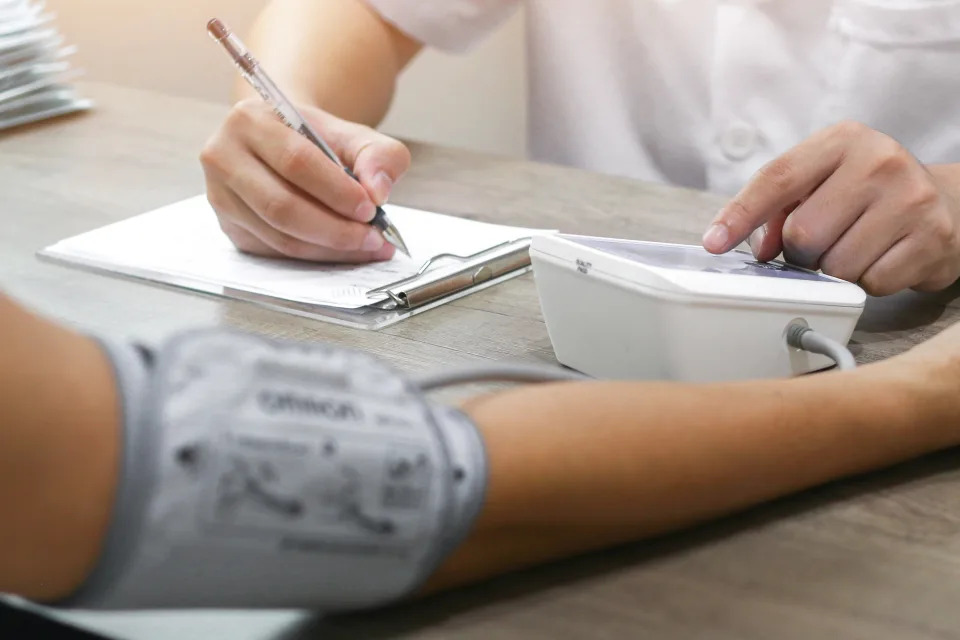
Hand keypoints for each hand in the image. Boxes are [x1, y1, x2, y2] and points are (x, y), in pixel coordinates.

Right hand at [200, 99, 410, 262]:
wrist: (286, 142)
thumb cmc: (317, 139)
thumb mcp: (355, 135)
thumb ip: (379, 155)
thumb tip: (378, 191)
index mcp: (250, 121)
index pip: (295, 162)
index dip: (336, 191)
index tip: (371, 209)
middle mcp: (224, 157)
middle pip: (281, 206)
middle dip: (335, 229)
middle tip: (372, 237)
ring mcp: (221, 197)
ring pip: (279, 236)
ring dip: (328, 249)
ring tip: (366, 246)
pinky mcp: (230, 228)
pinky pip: (276, 251)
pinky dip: (315, 256)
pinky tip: (342, 250)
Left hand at [702, 121, 959, 295]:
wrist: (949, 202)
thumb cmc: (868, 193)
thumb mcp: (821, 183)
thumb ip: (777, 209)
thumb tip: (758, 249)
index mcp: (842, 141)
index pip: (777, 178)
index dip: (740, 214)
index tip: (715, 242)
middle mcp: (879, 162)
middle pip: (802, 233)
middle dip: (799, 252)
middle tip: (817, 246)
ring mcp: (911, 199)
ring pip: (835, 265)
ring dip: (832, 270)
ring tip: (852, 248)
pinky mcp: (933, 239)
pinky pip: (871, 283)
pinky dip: (866, 282)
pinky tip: (880, 258)